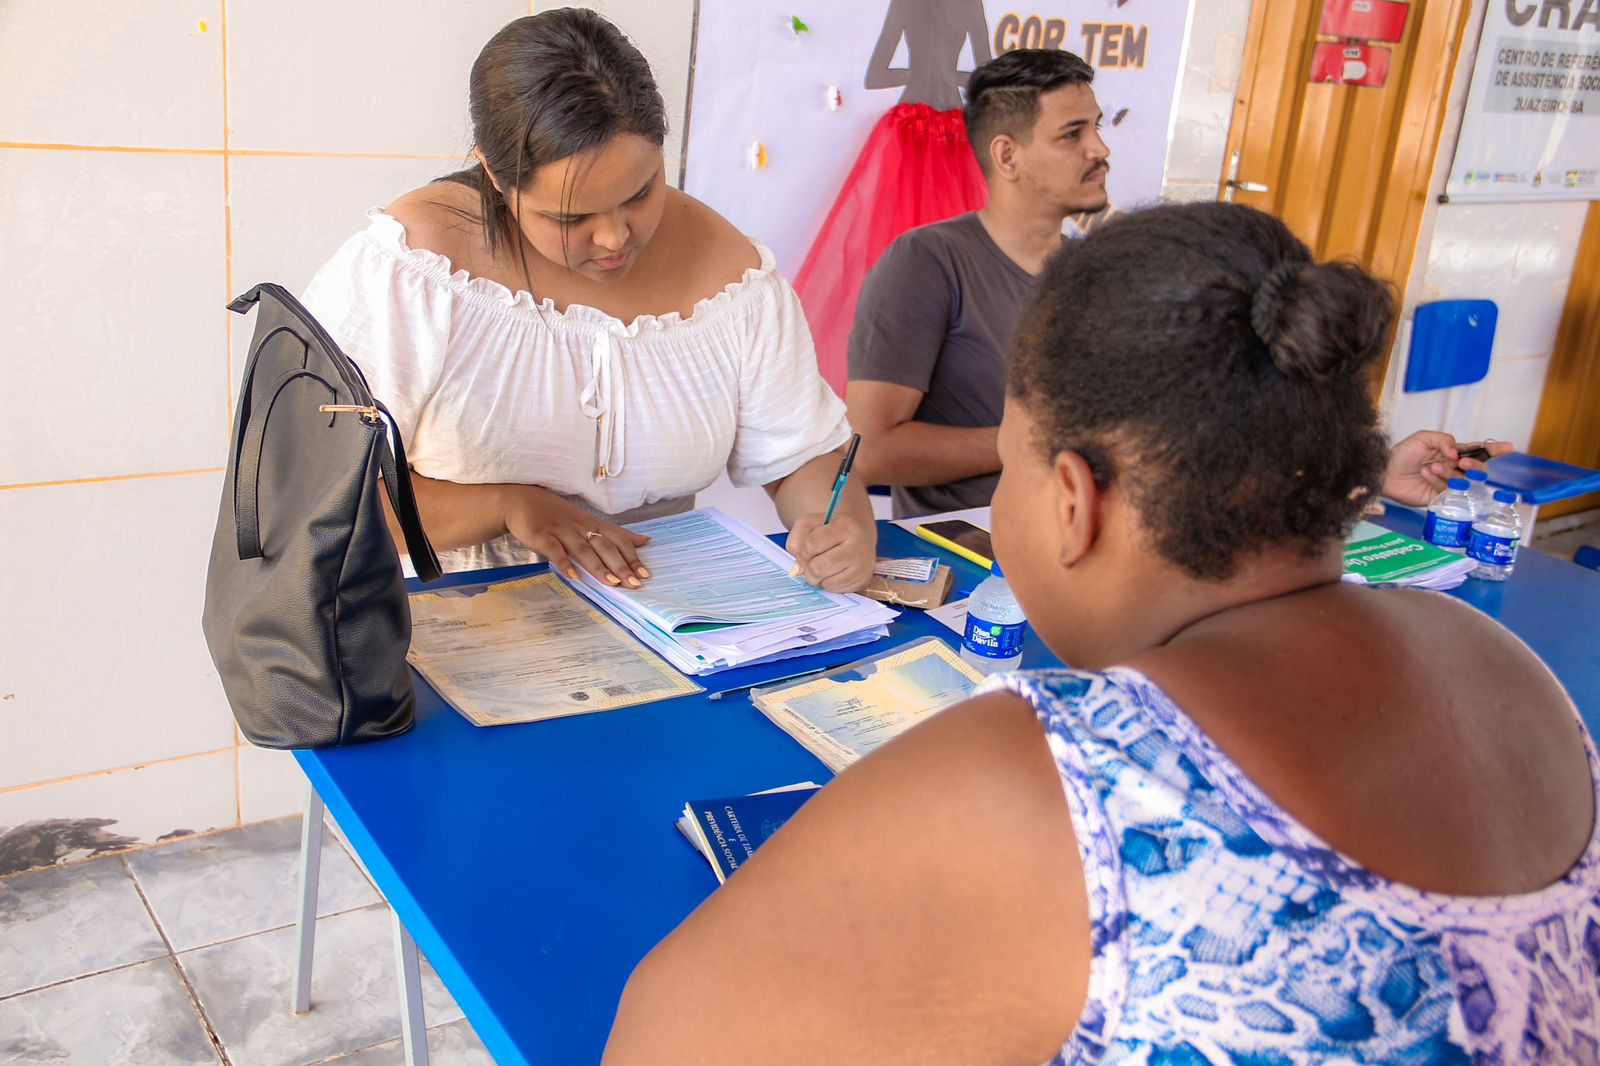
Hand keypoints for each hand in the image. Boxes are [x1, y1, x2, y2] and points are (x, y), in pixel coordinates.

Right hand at [503, 485, 650, 587]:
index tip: (645, 574)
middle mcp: (581, 527)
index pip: (618, 540)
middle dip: (621, 566)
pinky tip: (573, 576)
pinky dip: (564, 563)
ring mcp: (561, 531)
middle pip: (605, 547)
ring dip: (599, 567)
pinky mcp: (542, 535)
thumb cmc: (558, 515)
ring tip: (612, 583)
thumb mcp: (589, 521)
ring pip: (584, 549)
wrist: (521, 501)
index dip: (632, 557)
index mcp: (593, 524)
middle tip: (635, 584)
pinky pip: (554, 550)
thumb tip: (644, 541)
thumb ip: (615, 533)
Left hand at [785, 513, 874, 592]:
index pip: (811, 545)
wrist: (858, 534)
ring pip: (826, 582)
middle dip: (808, 570)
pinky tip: (834, 573)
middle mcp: (858, 546)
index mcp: (845, 527)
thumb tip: (797, 570)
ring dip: (819, 578)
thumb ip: (796, 540)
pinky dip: (829, 584)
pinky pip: (836, 590)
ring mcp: (862, 566)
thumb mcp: (810, 523)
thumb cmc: (833, 529)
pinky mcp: (863, 581)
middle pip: (817, 568)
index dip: (802, 552)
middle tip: (811, 564)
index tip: (805, 552)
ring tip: (825, 567)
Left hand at [1383, 431, 1512, 506]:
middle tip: (1460, 462)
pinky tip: (1425, 475)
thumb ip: (1444, 440)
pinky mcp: (1440, 498)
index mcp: (1452, 453)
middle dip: (1474, 465)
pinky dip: (1437, 481)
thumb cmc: (1402, 454)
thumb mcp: (1423, 438)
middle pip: (1478, 469)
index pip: (1478, 451)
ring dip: (1449, 472)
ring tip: (1431, 466)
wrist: (1384, 472)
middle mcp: (1453, 469)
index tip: (1509, 447)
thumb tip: (1457, 453)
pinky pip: (1448, 491)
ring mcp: (1448, 484)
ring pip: (1463, 480)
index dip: (1494, 449)